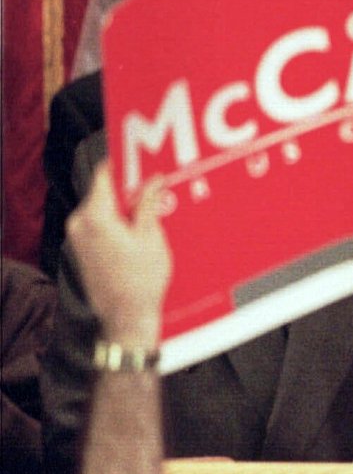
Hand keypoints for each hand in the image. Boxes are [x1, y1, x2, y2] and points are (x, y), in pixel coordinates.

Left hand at [66, 162, 170, 345]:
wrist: (127, 316)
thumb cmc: (141, 282)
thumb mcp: (152, 237)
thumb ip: (148, 203)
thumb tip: (152, 180)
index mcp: (95, 217)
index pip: (103, 175)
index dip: (122, 163)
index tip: (138, 156)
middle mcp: (79, 224)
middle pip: (103, 192)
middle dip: (128, 187)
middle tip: (154, 184)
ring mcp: (78, 237)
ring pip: (102, 208)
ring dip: (124, 206)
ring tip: (152, 209)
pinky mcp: (82, 249)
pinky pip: (99, 224)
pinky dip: (117, 221)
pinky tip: (140, 229)